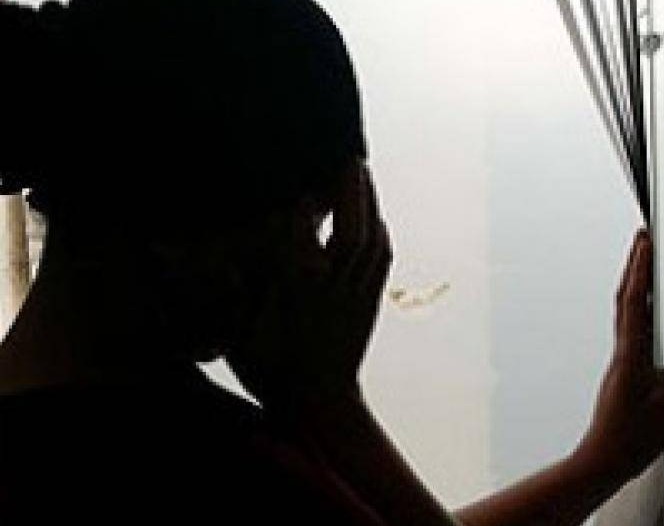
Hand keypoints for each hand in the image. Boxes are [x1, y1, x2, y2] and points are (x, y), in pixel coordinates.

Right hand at [227, 161, 392, 412]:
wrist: (318, 404)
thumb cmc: (267, 365)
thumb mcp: (233, 325)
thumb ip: (217, 284)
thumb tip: (171, 248)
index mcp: (295, 285)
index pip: (301, 226)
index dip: (300, 195)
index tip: (296, 167)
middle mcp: (332, 283)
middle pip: (348, 224)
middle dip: (349, 187)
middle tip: (346, 152)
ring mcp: (357, 291)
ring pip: (370, 235)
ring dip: (368, 201)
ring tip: (360, 170)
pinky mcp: (371, 299)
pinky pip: (381, 256)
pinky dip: (378, 231)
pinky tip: (375, 215)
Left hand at [574, 231, 663, 481]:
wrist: (601, 460)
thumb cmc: (627, 441)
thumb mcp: (663, 411)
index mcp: (630, 357)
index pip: (633, 303)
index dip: (639, 270)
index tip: (644, 243)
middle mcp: (622, 356)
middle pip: (626, 300)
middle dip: (635, 267)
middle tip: (643, 240)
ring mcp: (620, 364)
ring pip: (626, 316)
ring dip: (636, 287)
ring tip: (647, 265)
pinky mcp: (622, 376)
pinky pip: (632, 336)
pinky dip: (639, 314)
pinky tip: (648, 315)